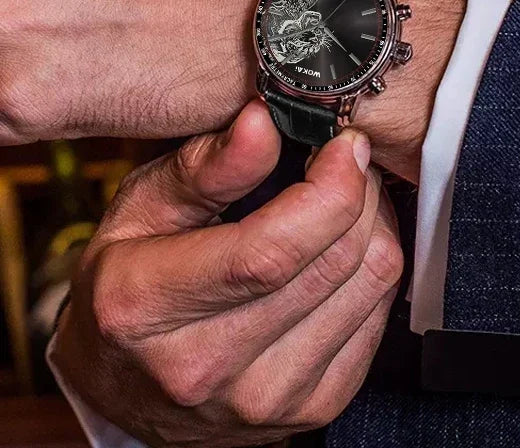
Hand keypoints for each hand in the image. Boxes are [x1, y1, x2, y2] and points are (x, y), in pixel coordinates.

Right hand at [51, 99, 402, 447]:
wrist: (128, 384)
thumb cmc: (130, 280)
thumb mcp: (142, 206)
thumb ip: (205, 166)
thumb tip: (263, 121)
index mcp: (147, 307)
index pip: (271, 250)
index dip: (329, 187)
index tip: (344, 145)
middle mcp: (206, 368)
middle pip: (333, 262)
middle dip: (358, 192)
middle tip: (344, 161)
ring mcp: (266, 400)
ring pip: (370, 284)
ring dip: (372, 223)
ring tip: (342, 200)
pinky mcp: (312, 410)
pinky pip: (379, 316)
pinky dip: (374, 267)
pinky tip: (343, 246)